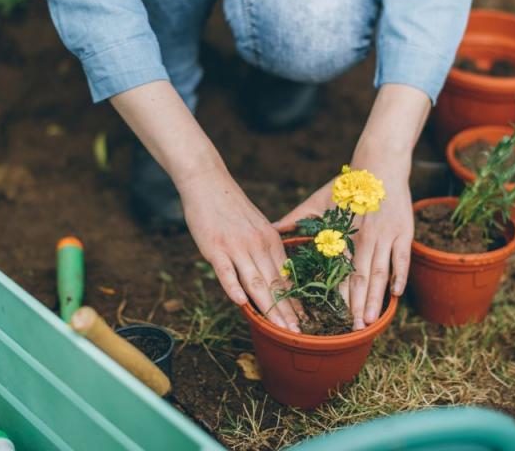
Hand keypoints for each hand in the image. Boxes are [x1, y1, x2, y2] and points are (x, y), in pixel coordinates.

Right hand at [109, 82, 301, 331]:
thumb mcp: (256, 226)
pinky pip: (226, 271)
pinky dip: (234, 287)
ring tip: (278, 329)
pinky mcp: (215, 247)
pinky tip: (241, 303)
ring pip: (256, 281)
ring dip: (269, 308)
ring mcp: (236, 247)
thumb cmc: (231, 207)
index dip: (296, 301)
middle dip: (287, 312)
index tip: (306, 321)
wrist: (208, 182)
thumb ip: (264, 249)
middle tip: (298, 334)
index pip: (286, 277)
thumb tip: (271, 275)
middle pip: (275, 284)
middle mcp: (257, 245)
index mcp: (270, 241)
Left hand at [274, 84, 428, 329]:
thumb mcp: (318, 201)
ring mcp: (385, 236)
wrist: (379, 165)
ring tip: (370, 320)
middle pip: (359, 277)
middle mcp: (364, 238)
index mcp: (343, 233)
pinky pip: (402, 259)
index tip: (331, 316)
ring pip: (379, 272)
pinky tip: (396, 295)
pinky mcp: (403, 232)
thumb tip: (272, 228)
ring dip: (375, 298)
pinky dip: (400, 277)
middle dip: (356, 306)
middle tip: (353, 330)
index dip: (336, 294)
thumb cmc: (346, 185)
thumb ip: (297, 217)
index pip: (338, 270)